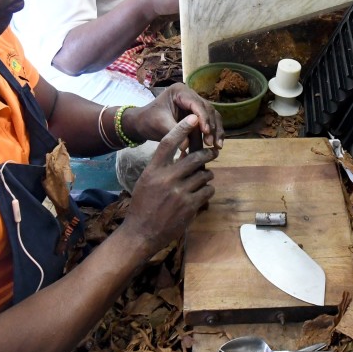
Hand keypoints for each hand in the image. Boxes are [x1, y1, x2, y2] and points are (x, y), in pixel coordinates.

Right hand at [124, 116, 216, 249]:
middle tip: (212, 153)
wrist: (141, 233)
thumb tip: (183, 155)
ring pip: (204, 175)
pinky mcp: (189, 206)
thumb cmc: (143, 205)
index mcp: (153, 170)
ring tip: (204, 179)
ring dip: (207, 176)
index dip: (182, 128)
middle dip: (207, 154)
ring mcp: (178, 192)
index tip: (193, 118)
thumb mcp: (147, 181)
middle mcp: (166, 178)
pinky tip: (203, 193)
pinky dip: (207, 191)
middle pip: (194, 157)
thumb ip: (162, 168)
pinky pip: (207, 191)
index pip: (168, 142)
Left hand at [131, 83, 223, 149]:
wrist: (142, 124)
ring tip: (217, 147)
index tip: (206, 133)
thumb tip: (187, 147)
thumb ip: (175, 133)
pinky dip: (214, 133)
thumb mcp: (160, 125)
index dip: (203, 118)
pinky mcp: (197, 114)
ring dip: (216, 131)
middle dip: (211, 127)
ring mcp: (195, 104)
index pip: (196, 104)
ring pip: (212, 116)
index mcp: (180, 91)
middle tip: (211, 144)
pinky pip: (210, 122)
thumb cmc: (148, 121)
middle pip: (208, 109)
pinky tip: (216, 145)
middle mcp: (190, 95)